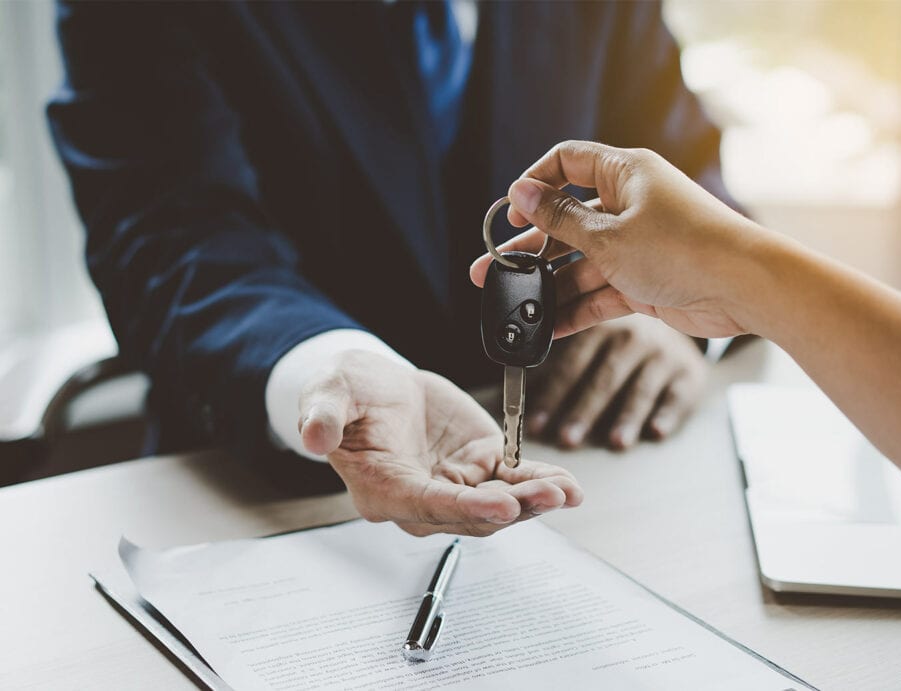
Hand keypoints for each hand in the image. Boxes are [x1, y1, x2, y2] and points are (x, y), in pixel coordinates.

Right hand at [297, 350, 582, 536]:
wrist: (374, 386)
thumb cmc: (348, 394)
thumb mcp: (328, 394)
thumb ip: (323, 416)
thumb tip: (313, 436)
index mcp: (383, 490)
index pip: (426, 506)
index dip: (465, 507)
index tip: (500, 504)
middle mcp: (422, 500)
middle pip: (471, 514)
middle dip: (513, 508)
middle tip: (548, 495)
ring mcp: (455, 486)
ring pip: (499, 504)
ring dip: (534, 501)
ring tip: (566, 491)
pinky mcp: (480, 467)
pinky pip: (513, 481)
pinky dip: (540, 483)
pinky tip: (568, 486)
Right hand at [469, 141, 769, 339]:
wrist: (744, 288)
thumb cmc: (684, 248)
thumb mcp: (608, 234)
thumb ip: (560, 219)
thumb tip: (521, 192)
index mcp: (625, 175)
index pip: (568, 163)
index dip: (535, 185)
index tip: (511, 214)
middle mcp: (629, 206)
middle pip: (566, 221)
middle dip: (529, 248)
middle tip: (490, 270)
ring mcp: (636, 246)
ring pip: (580, 263)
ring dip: (549, 285)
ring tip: (514, 306)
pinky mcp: (644, 282)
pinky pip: (599, 292)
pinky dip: (576, 308)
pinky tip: (548, 327)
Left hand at [527, 314, 706, 448]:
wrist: (682, 320)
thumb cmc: (625, 336)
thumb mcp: (596, 331)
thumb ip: (563, 352)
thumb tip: (514, 375)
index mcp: (600, 327)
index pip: (571, 364)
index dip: (552, 395)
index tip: (535, 424)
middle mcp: (633, 337)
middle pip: (603, 379)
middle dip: (583, 411)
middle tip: (567, 439)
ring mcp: (663, 355)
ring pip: (640, 388)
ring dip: (627, 416)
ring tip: (615, 442)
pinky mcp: (690, 372)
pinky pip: (677, 395)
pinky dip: (668, 414)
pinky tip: (656, 432)